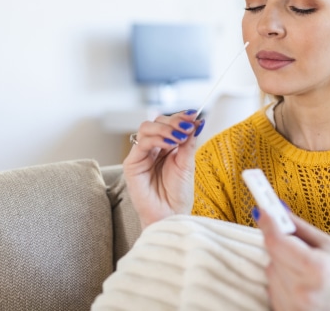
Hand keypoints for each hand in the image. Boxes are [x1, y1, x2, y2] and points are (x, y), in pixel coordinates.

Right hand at [123, 109, 204, 227]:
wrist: (171, 215)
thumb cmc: (178, 194)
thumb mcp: (187, 164)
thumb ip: (189, 142)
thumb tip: (197, 121)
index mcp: (166, 146)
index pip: (169, 123)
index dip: (180, 117)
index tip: (194, 115)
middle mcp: (152, 148)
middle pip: (157, 121)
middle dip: (174, 121)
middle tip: (188, 126)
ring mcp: (141, 154)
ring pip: (146, 128)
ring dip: (166, 128)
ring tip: (180, 136)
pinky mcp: (132, 164)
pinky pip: (142, 143)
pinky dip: (157, 139)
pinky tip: (171, 144)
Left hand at [255, 209, 329, 310]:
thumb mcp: (329, 244)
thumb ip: (299, 227)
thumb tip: (277, 209)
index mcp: (315, 268)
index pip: (276, 241)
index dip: (268, 223)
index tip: (262, 210)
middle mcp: (302, 290)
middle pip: (272, 255)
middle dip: (281, 245)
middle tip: (298, 246)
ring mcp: (294, 306)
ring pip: (270, 271)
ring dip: (281, 265)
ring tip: (305, 270)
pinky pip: (272, 288)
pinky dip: (282, 281)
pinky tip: (301, 283)